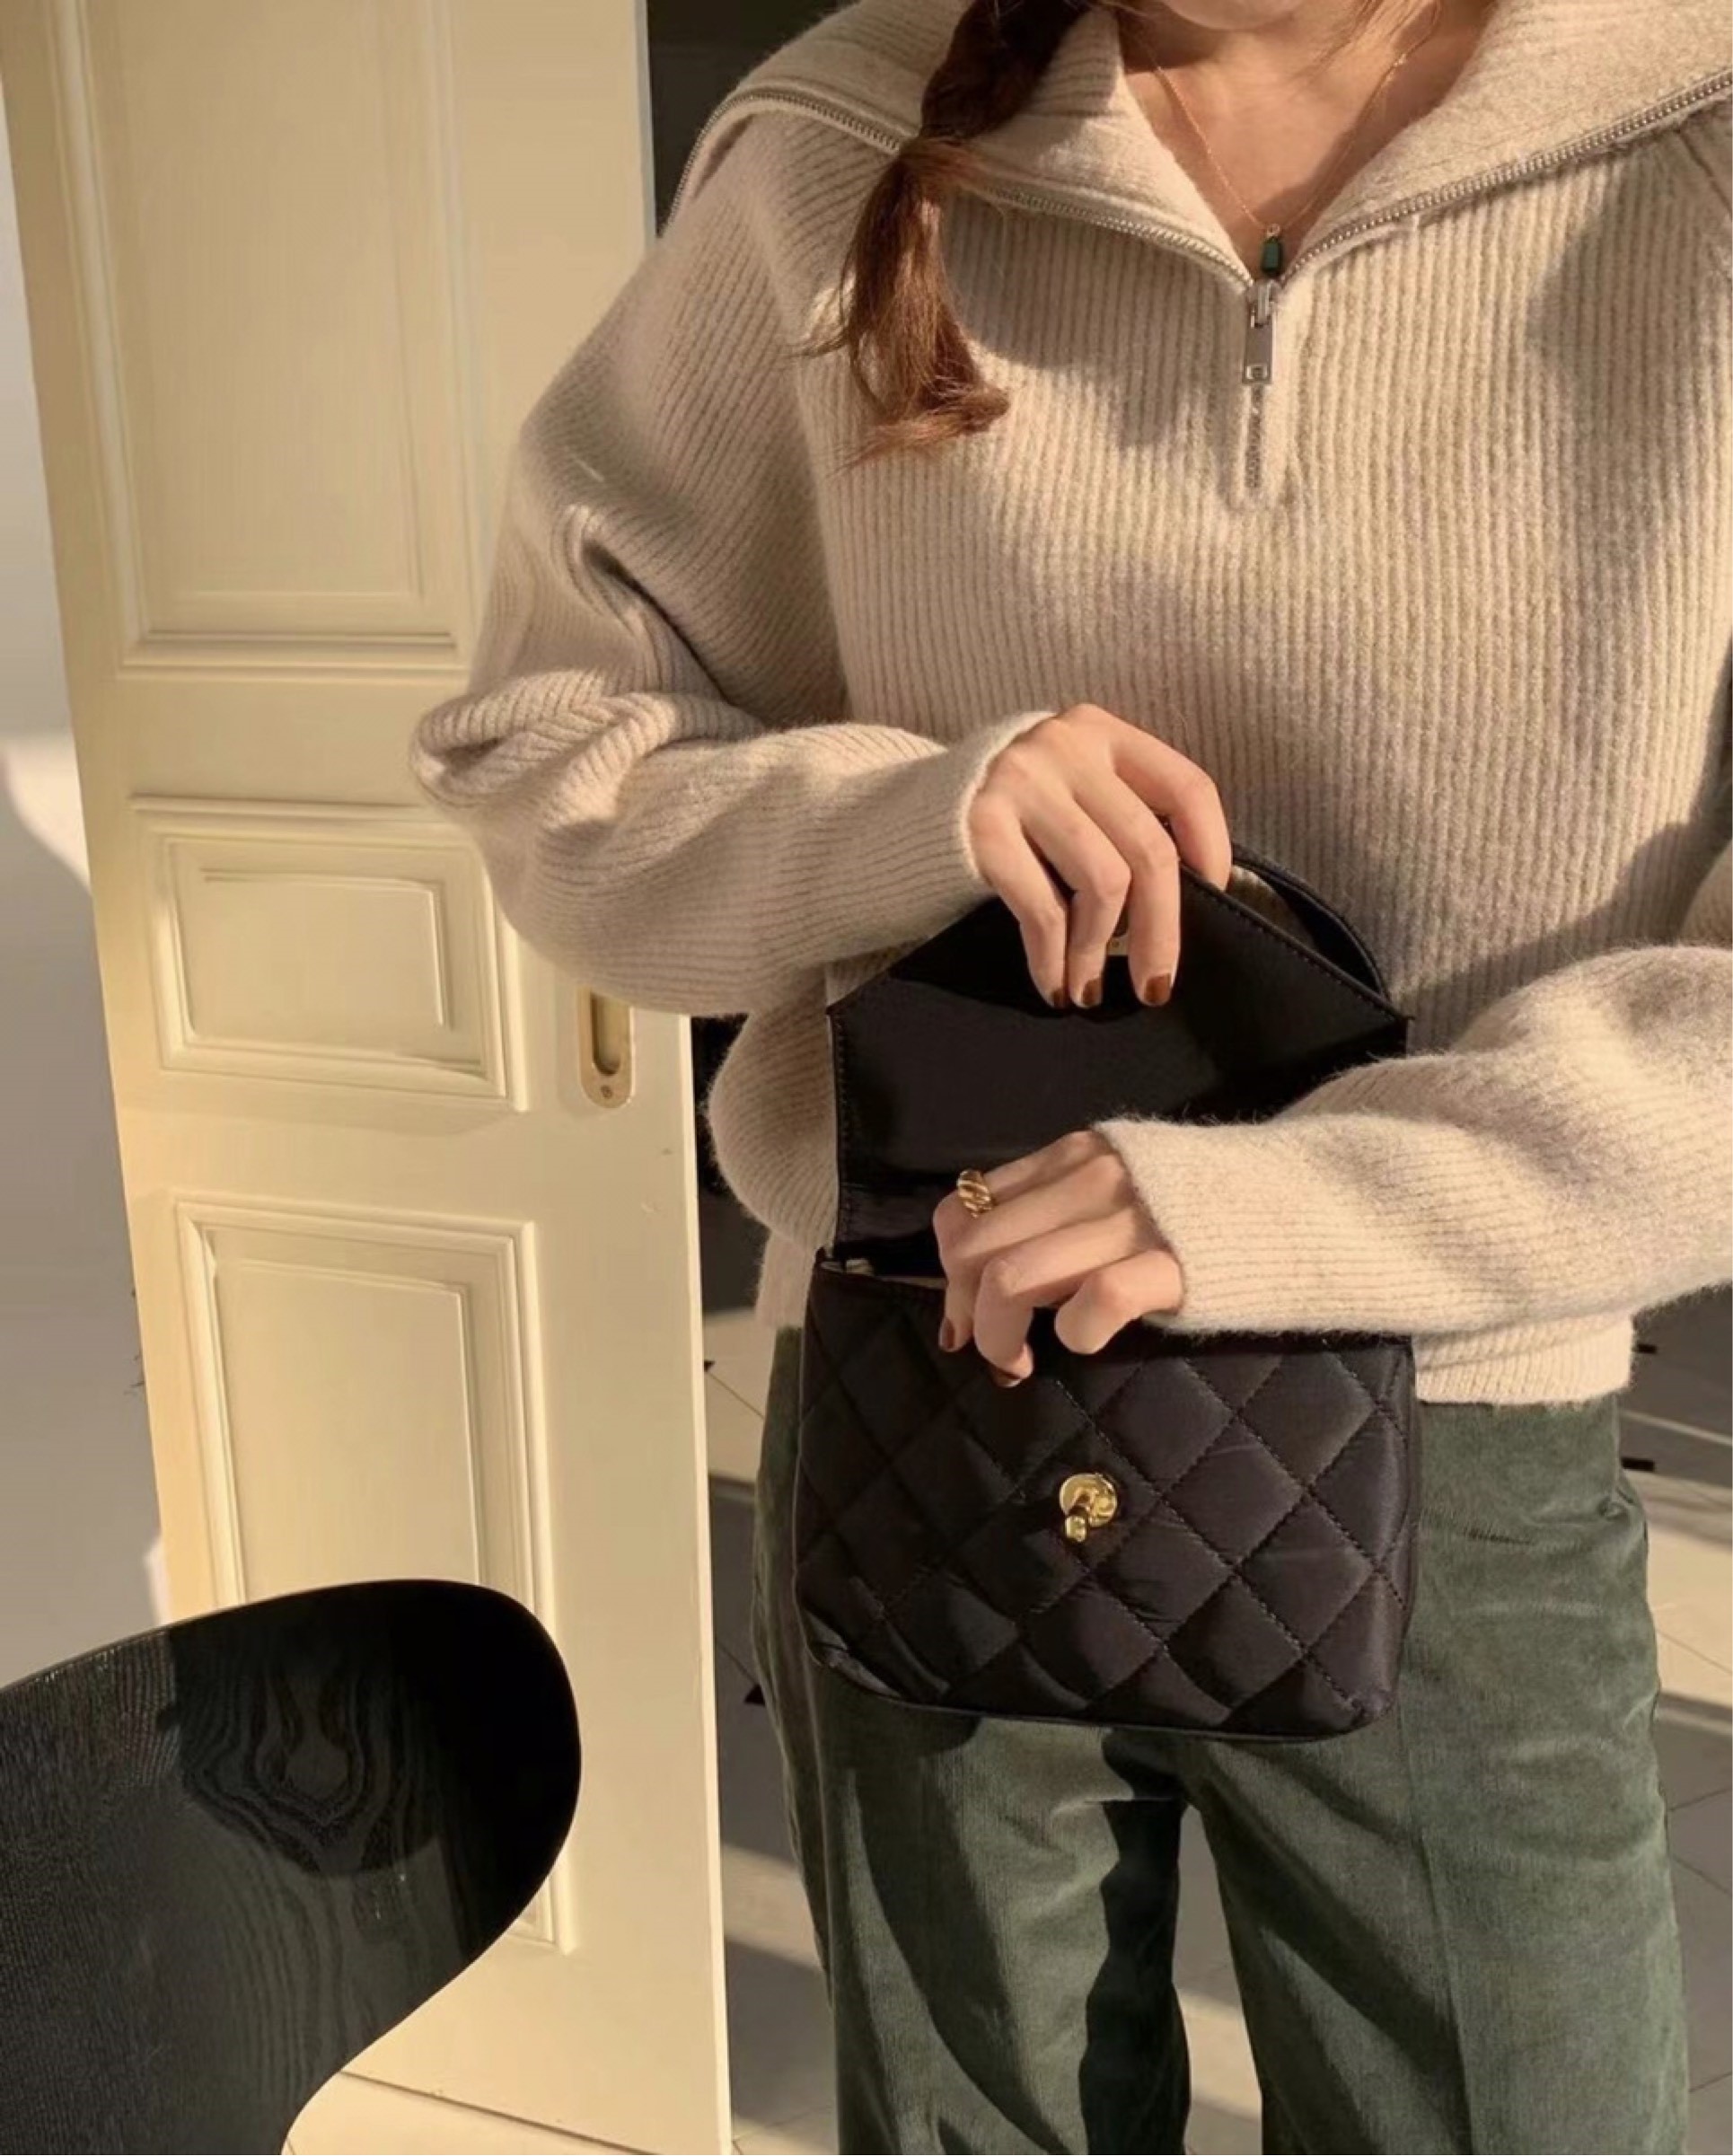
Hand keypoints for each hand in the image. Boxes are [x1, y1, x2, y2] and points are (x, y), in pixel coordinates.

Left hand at [932, 1131, 1183, 1382]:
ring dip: (1000, 1336)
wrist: (1304, 1202)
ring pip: (1012, 1277)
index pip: (964, 1209)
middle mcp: (1088, 1179)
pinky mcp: (1172, 1264)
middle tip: (995, 1353)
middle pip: (974, 1249)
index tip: (965, 1315)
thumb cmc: (1203, 1209)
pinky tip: (1089, 1340)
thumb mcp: (1119, 1184)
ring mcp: (1128, 1220)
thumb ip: (1059, 1209)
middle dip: (965, 1312)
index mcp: (1071, 1157)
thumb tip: (986, 1274)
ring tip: (1022, 1364)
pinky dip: (1073, 1333)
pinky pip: (1091, 1302)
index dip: (948, 1271)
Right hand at [968, 704, 1232, 1010]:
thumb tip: (1191, 902)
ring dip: (1098, 952)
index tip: (1211, 902)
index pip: (1188, 788)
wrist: (897, 822)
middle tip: (1155, 987)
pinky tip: (1053, 984)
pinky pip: (1043, 908)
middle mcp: (1064, 746)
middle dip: (1161, 931)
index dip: (1213, 852)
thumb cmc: (1006, 825)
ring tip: (1087, 990)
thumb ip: (1121, 820)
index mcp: (1100, 732)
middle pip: (1149, 848)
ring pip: (1103, 883)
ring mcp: (1020, 782)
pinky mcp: (980, 827)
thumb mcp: (1069, 796)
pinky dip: (1054, 959)